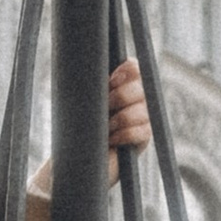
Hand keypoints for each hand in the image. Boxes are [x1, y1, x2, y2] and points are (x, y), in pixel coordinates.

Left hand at [29, 57, 152, 200]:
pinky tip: (111, 140)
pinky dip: (123, 136)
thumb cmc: (77, 126)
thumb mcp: (80, 100)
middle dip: (119, 97)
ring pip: (140, 111)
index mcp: (120, 83)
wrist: (76, 158)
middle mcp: (135, 98)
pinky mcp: (144, 138)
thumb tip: (87, 62)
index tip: (111, 81)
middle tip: (105, 107)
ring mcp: (142, 118)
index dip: (127, 71)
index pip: (134, 67)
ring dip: (119, 120)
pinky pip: (141, 131)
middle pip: (139, 88)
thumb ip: (91, 82)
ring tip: (105, 128)